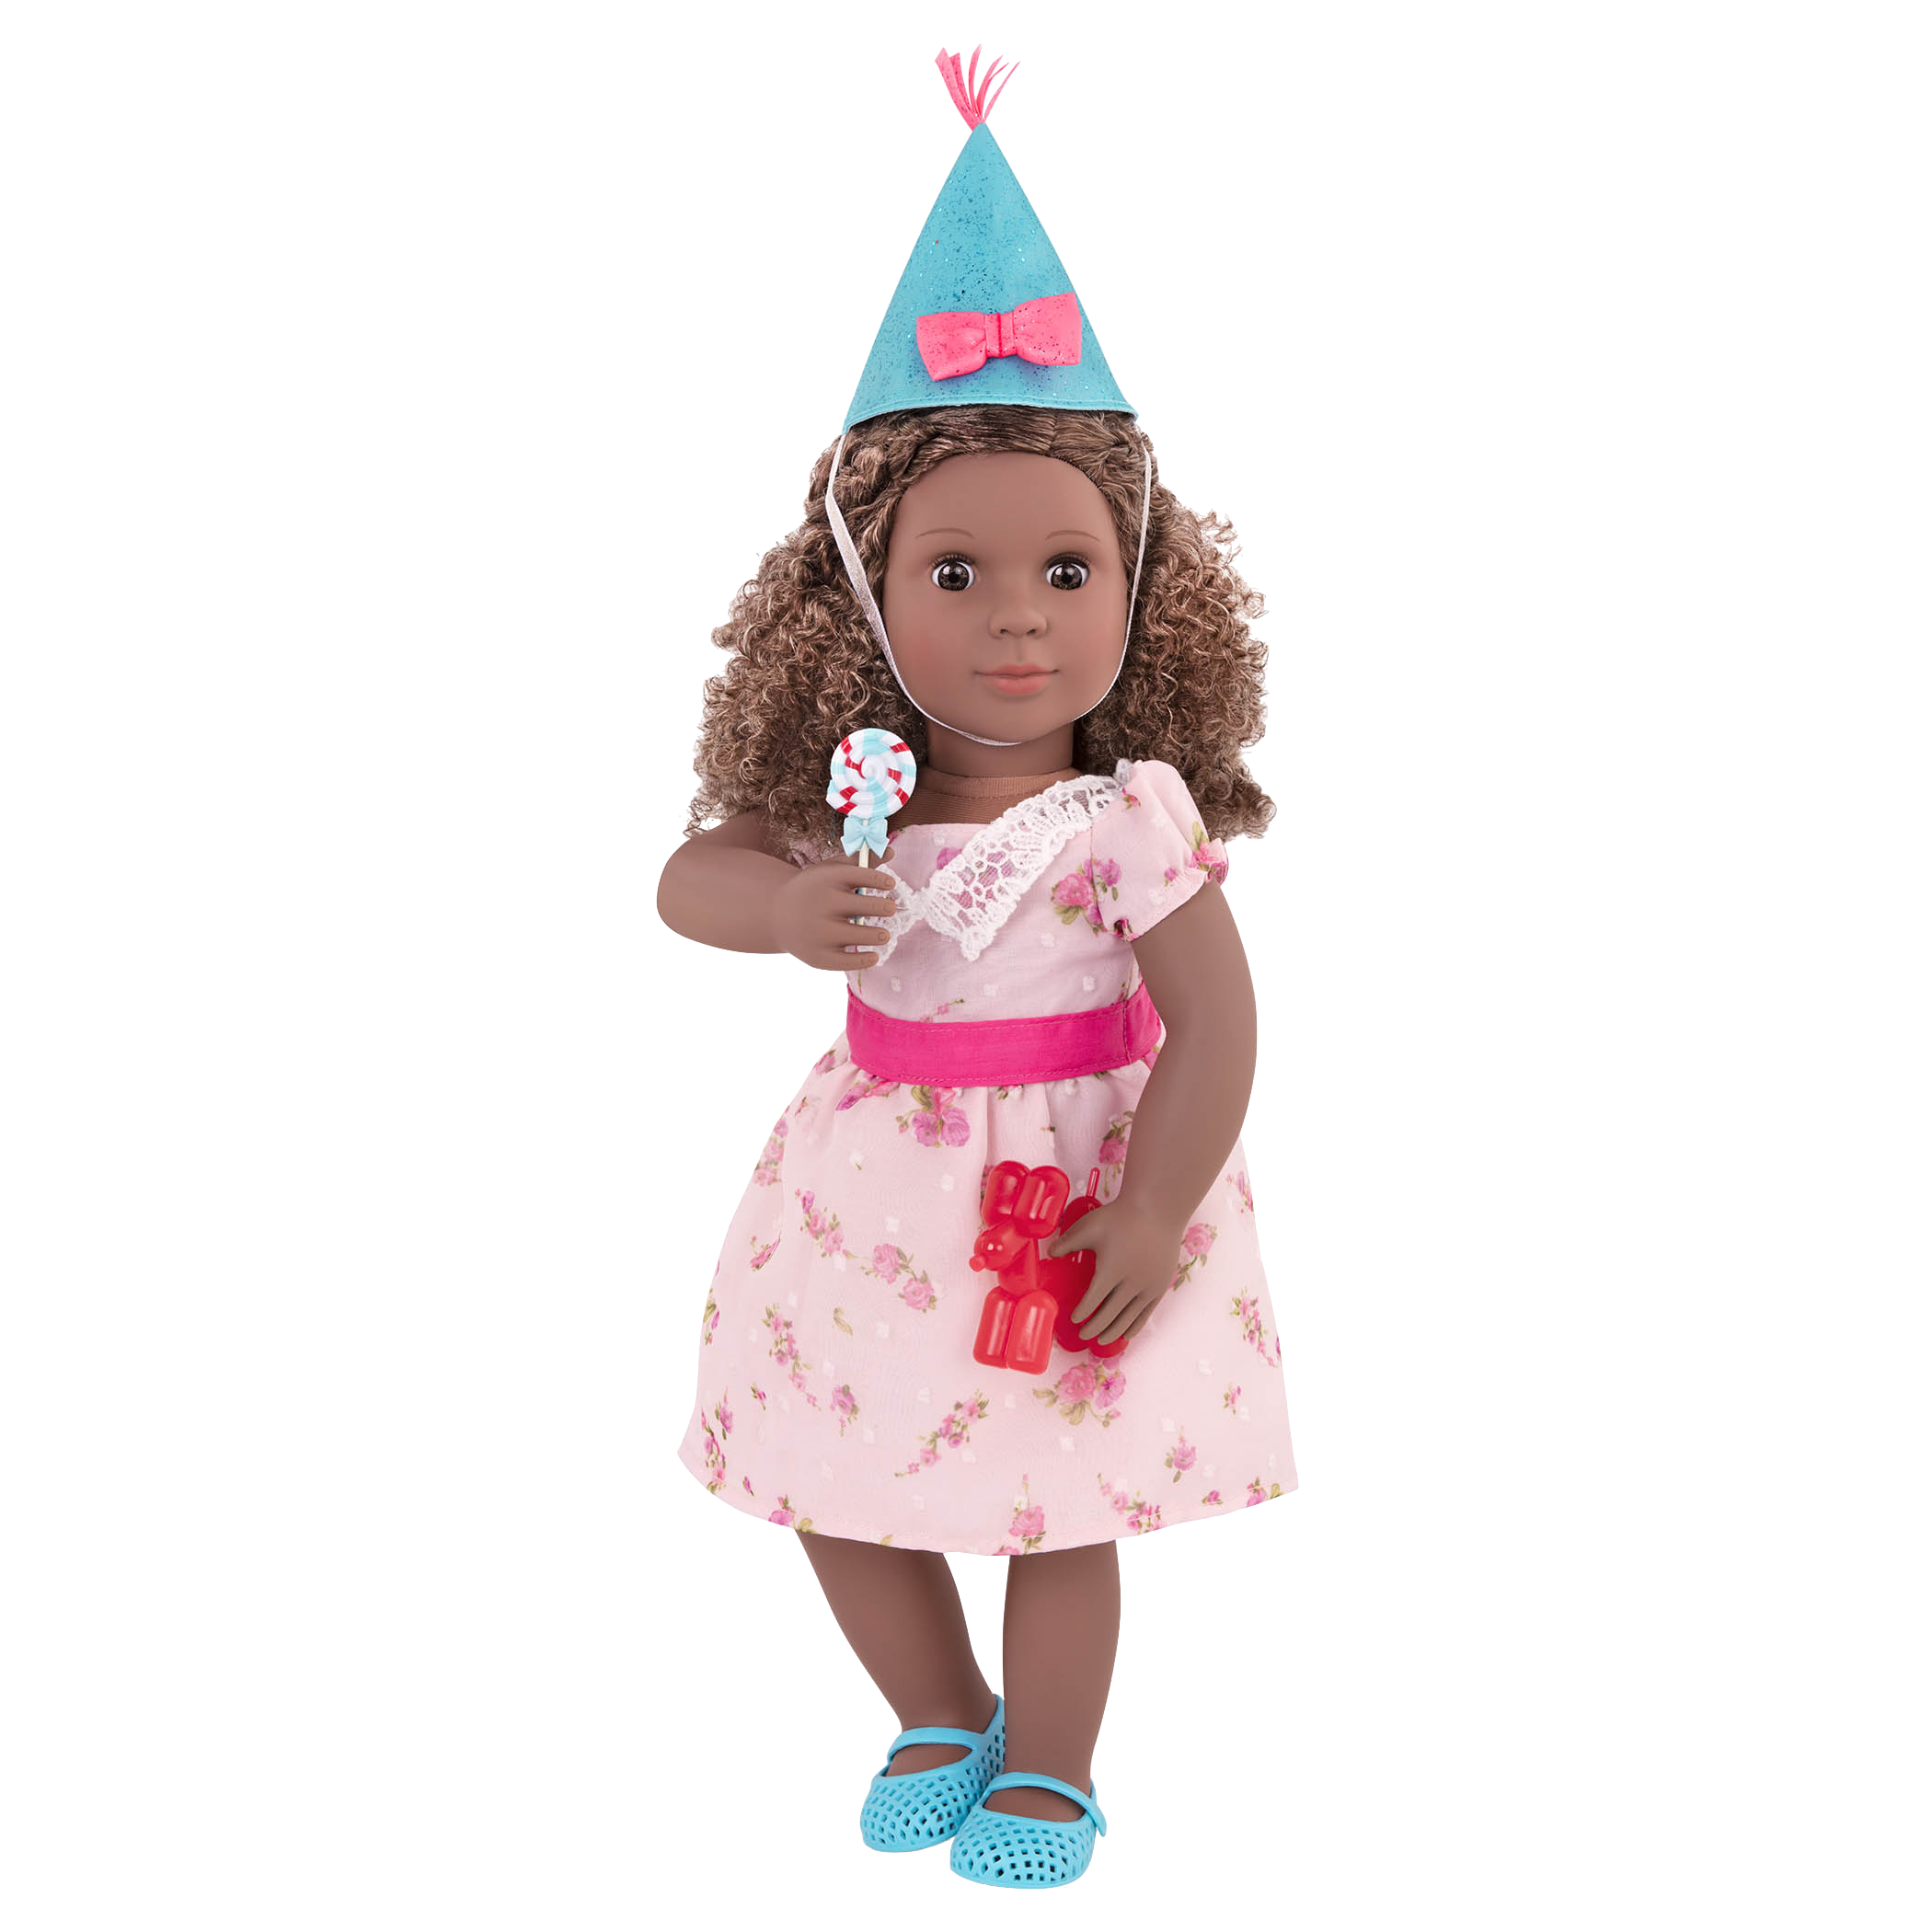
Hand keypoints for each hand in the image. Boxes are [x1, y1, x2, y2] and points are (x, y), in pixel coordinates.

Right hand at [767, 845, 898, 970]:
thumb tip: (892, 850)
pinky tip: (873, 955)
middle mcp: (821, 904)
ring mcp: (818, 932)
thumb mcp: (832, 870)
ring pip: (860, 934)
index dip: (880, 880)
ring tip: (883, 934)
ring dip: (878, 935)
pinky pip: (848, 961)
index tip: (889, 885)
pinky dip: (865, 960)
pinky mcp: (817, 955)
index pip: (861, 875)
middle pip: (865, 905)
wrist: (776, 914)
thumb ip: (862, 860)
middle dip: (885, 907)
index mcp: (826, 879)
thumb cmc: (815, 889)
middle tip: (890, 908)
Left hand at [1042, 1200, 1189, 1347]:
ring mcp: (1148, 1286)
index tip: (1074, 1319)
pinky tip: (1127, 1334)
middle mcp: (1130, 1283)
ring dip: (1113, 1331)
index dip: (1082, 1313)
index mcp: (1110, 1271)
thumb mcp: (1089, 1227)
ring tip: (1102, 1340)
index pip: (1092, 1301)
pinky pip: (1146, 1314)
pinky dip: (1134, 1326)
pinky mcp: (1160, 1286)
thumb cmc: (1121, 1216)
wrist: (1157, 1209)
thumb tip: (1049, 1254)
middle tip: (1083, 1335)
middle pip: (1109, 1314)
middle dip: (1094, 1327)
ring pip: (1128, 1318)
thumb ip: (1067, 1242)